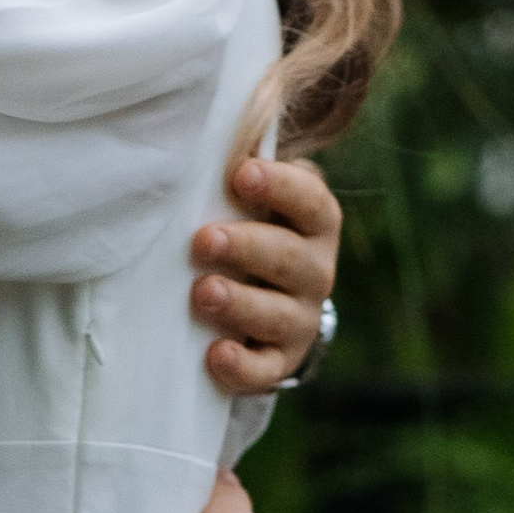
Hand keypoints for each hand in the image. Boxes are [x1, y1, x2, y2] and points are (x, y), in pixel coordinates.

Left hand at [191, 152, 339, 394]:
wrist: (263, 298)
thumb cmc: (246, 229)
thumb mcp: (249, 199)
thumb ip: (240, 173)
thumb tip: (199, 142)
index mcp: (312, 222)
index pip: (310, 200)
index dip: (280, 187)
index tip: (241, 174)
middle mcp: (314, 270)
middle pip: (289, 257)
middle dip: (246, 246)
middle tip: (204, 239)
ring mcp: (299, 318)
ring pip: (277, 314)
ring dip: (239, 302)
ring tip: (202, 292)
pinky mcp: (279, 360)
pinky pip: (265, 370)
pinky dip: (242, 366)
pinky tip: (216, 354)